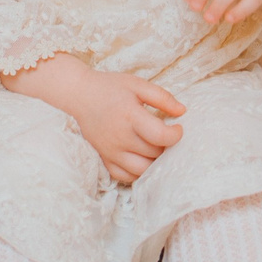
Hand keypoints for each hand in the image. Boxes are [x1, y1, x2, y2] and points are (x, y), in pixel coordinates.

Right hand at [5, 54, 184, 185]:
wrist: (79, 95)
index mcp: (130, 116)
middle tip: (167, 136)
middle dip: (166, 147)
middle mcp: (120, 137)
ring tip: (156, 149)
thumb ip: (162, 97)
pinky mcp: (104, 158)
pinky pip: (125, 176)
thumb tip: (182, 112)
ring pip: (142, 170)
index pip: (160, 136)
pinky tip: (142, 159)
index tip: (178, 127)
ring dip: (154, 163)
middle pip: (154, 154)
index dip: (176, 135)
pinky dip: (137, 173)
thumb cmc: (110, 87)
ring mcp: (110, 151)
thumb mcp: (137, 84)